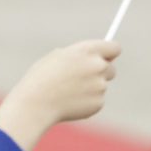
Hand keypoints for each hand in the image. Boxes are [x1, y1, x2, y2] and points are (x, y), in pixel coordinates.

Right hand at [0, 39, 119, 150]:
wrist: (37, 103)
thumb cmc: (41, 77)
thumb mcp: (56, 57)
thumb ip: (78, 56)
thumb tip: (94, 60)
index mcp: (86, 51)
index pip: (114, 47)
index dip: (110, 52)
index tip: (107, 56)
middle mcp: (97, 66)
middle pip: (110, 68)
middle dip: (100, 71)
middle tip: (81, 76)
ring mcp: (100, 86)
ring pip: (101, 85)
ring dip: (90, 87)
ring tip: (68, 90)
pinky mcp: (99, 102)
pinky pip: (97, 99)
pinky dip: (87, 100)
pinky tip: (70, 101)